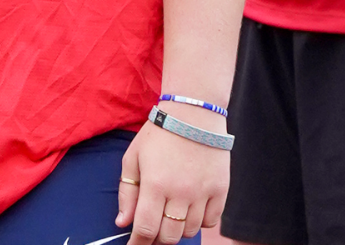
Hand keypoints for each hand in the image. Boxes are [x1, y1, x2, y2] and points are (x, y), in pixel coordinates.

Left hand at [117, 117, 228, 242]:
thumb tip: (123, 223)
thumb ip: (127, 192)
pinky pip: (211, 221)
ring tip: (170, 214)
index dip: (138, 243)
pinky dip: (199, 222)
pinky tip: (190, 210)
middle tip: (153, 228)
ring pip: (190, 231)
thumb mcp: (133, 158)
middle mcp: (181, 192)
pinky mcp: (221, 189)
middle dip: (157, 237)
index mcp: (155, 184)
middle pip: (169, 236)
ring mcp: (203, 192)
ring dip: (177, 229)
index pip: (146, 228)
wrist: (194, 113)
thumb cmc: (159, 134)